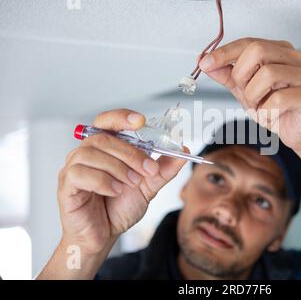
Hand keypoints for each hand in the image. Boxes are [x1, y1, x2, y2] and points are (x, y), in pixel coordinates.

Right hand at [57, 109, 187, 253]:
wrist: (104, 235)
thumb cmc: (119, 208)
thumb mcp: (148, 186)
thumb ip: (164, 168)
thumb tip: (183, 151)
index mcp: (105, 148)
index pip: (107, 121)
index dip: (121, 117)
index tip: (140, 121)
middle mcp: (87, 153)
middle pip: (103, 138)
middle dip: (130, 152)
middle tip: (148, 169)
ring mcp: (73, 168)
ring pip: (91, 153)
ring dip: (117, 168)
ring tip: (130, 184)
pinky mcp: (66, 186)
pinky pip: (80, 173)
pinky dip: (102, 181)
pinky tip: (114, 191)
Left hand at [199, 38, 300, 151]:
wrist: (296, 132)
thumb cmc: (275, 109)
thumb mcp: (244, 90)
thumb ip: (226, 74)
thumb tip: (205, 61)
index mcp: (278, 51)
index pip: (248, 43)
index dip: (224, 53)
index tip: (205, 63)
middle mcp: (294, 58)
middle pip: (258, 51)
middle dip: (242, 76)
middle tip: (245, 94)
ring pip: (268, 74)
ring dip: (254, 96)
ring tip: (259, 107)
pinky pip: (278, 99)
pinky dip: (266, 112)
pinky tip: (270, 116)